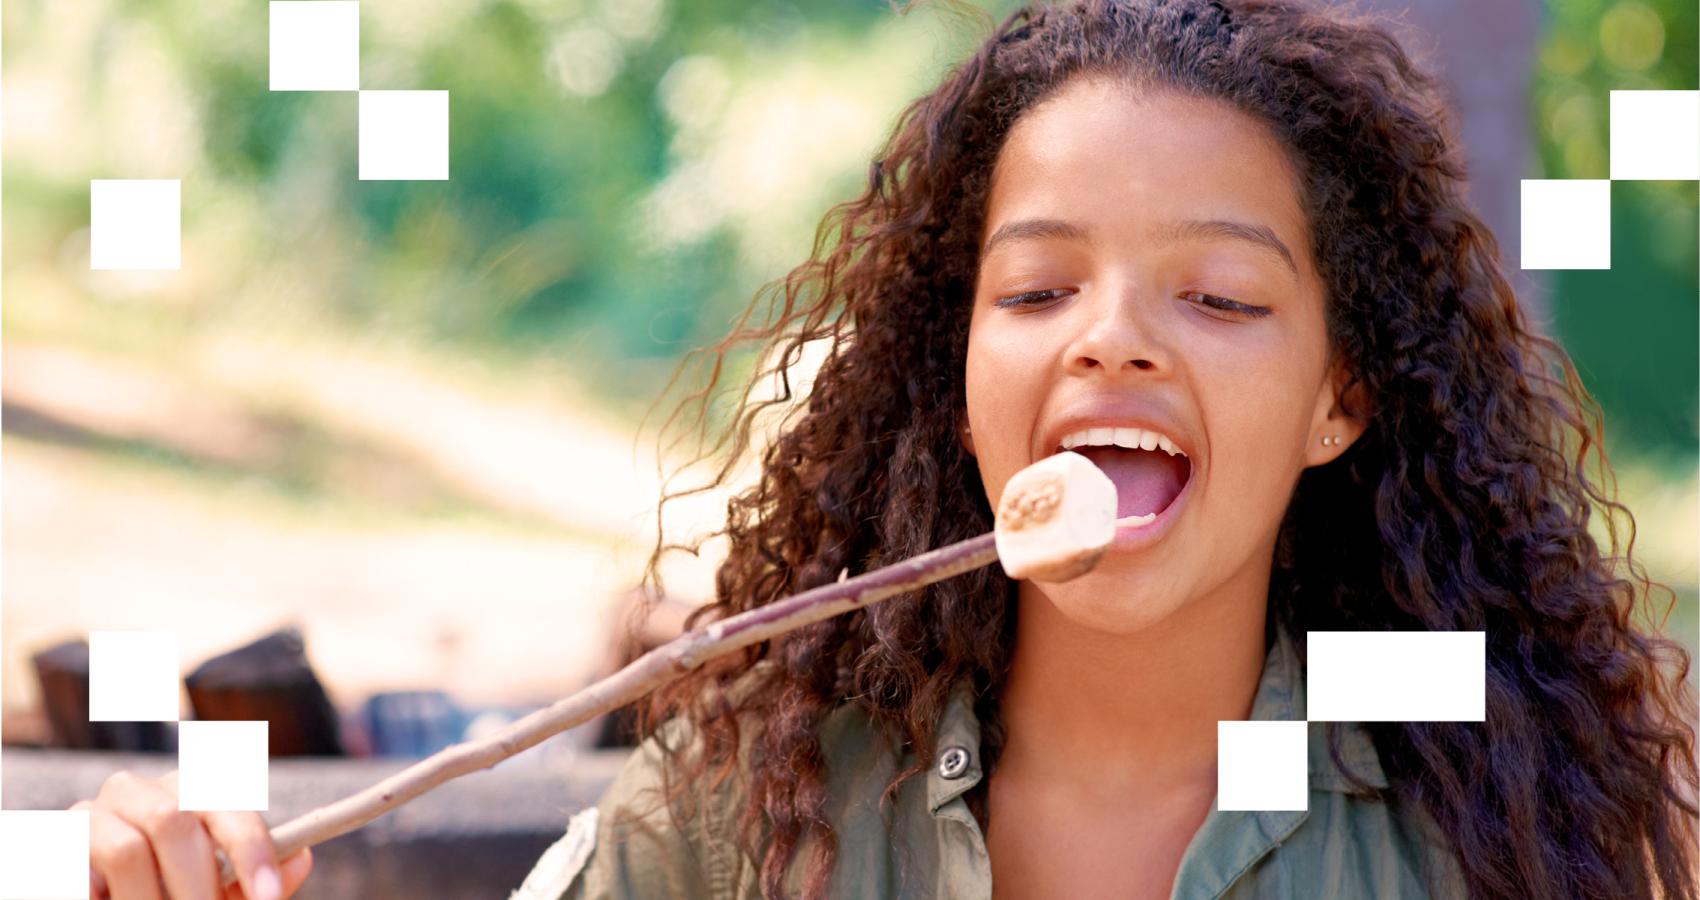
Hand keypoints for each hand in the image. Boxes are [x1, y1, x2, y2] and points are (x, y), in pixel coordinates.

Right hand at [72, 769, 312, 899]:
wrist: (99, 895)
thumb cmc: (168, 892)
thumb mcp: (216, 889)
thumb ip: (257, 878)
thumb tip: (300, 859)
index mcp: (191, 792)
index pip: (229, 804)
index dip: (252, 850)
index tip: (268, 898)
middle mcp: (142, 790)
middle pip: (176, 822)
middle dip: (198, 888)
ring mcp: (93, 811)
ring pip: (128, 850)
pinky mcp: (55, 841)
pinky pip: (83, 874)